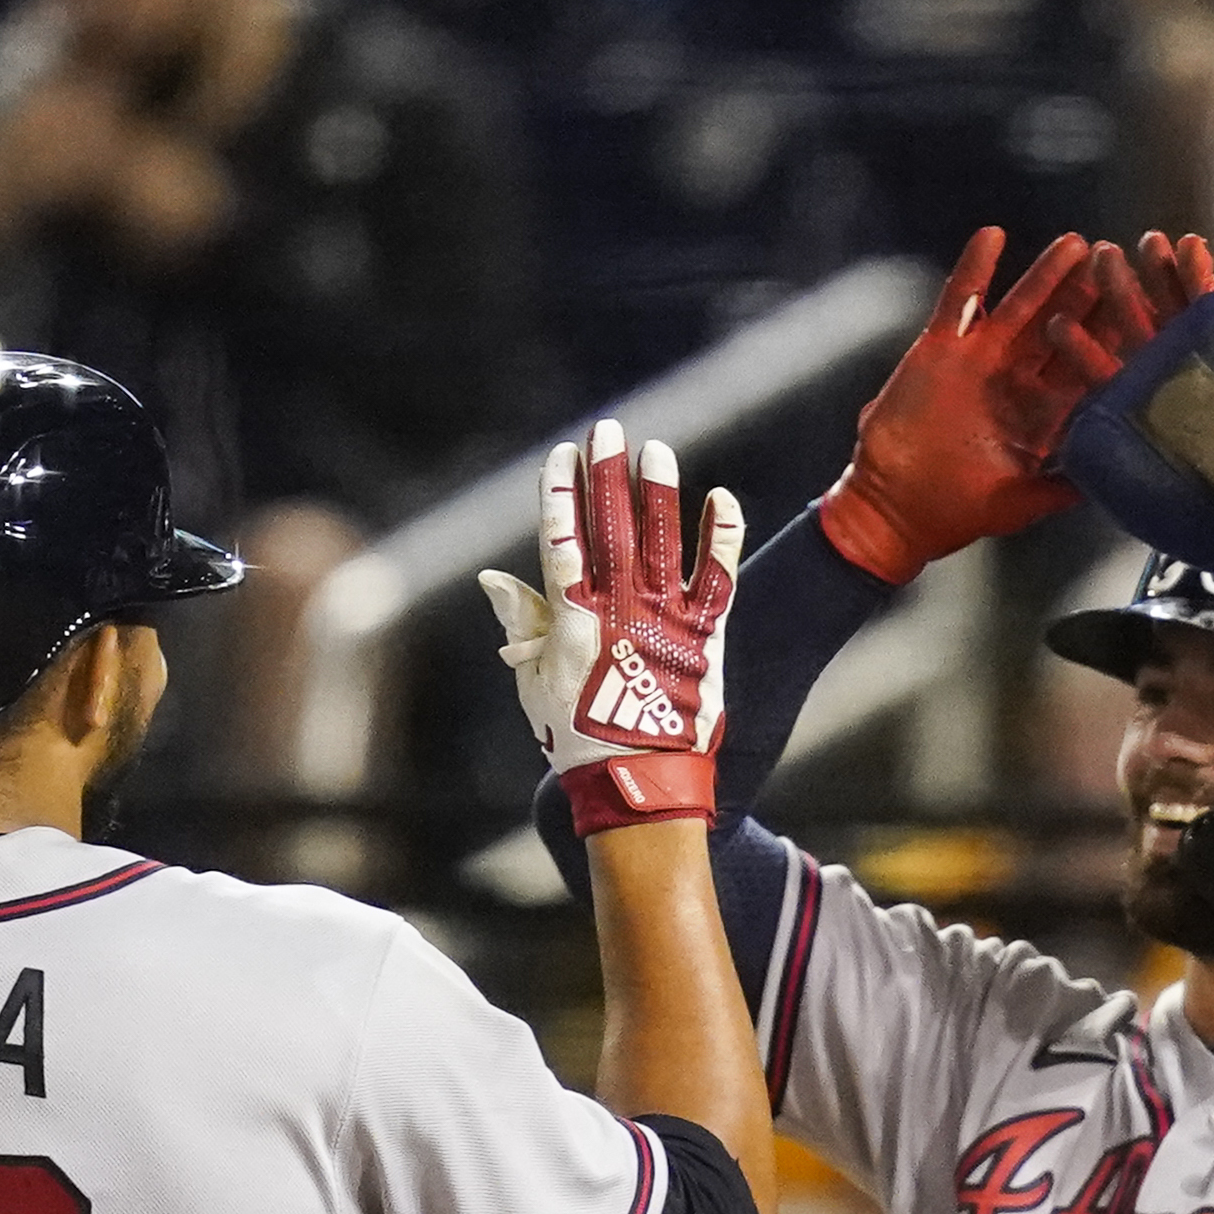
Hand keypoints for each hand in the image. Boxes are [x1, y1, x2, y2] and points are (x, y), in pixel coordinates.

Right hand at [479, 419, 743, 835]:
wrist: (637, 784)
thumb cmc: (575, 736)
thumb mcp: (532, 681)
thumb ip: (520, 624)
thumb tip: (492, 578)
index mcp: (571, 620)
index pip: (561, 540)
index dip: (560, 494)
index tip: (562, 455)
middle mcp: (619, 611)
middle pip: (611, 529)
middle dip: (606, 476)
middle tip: (607, 429)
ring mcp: (665, 621)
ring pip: (662, 543)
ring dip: (659, 494)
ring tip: (657, 451)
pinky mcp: (706, 639)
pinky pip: (718, 580)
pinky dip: (720, 539)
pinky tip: (722, 499)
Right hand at [817, 229, 1108, 583]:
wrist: (896, 509)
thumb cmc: (958, 511)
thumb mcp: (1023, 503)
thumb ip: (1065, 487)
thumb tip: (1118, 480)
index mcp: (1042, 414)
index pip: (1086, 370)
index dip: (1112, 341)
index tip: (1145, 313)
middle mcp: (1016, 380)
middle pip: (1061, 329)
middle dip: (1089, 297)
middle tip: (1120, 261)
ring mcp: (980, 360)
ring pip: (1021, 307)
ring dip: (1046, 275)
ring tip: (1075, 243)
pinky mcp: (940, 348)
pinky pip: (960, 300)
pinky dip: (974, 269)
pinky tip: (992, 234)